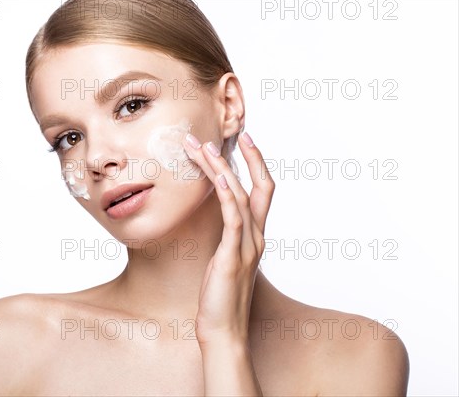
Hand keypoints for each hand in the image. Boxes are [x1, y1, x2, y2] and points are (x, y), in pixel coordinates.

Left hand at [183, 130, 274, 347]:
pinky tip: (218, 178)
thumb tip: (219, 221)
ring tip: (203, 147)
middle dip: (250, 157)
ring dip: (222, 168)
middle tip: (233, 132)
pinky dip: (227, 196)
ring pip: (240, 196)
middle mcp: (256, 237)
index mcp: (254, 236)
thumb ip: (227, 239)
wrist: (223, 332)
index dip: (257, 165)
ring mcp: (246, 247)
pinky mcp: (231, 257)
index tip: (244, 142)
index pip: (262, 191)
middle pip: (261, 187)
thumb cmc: (220, 297)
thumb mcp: (224, 260)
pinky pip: (232, 220)